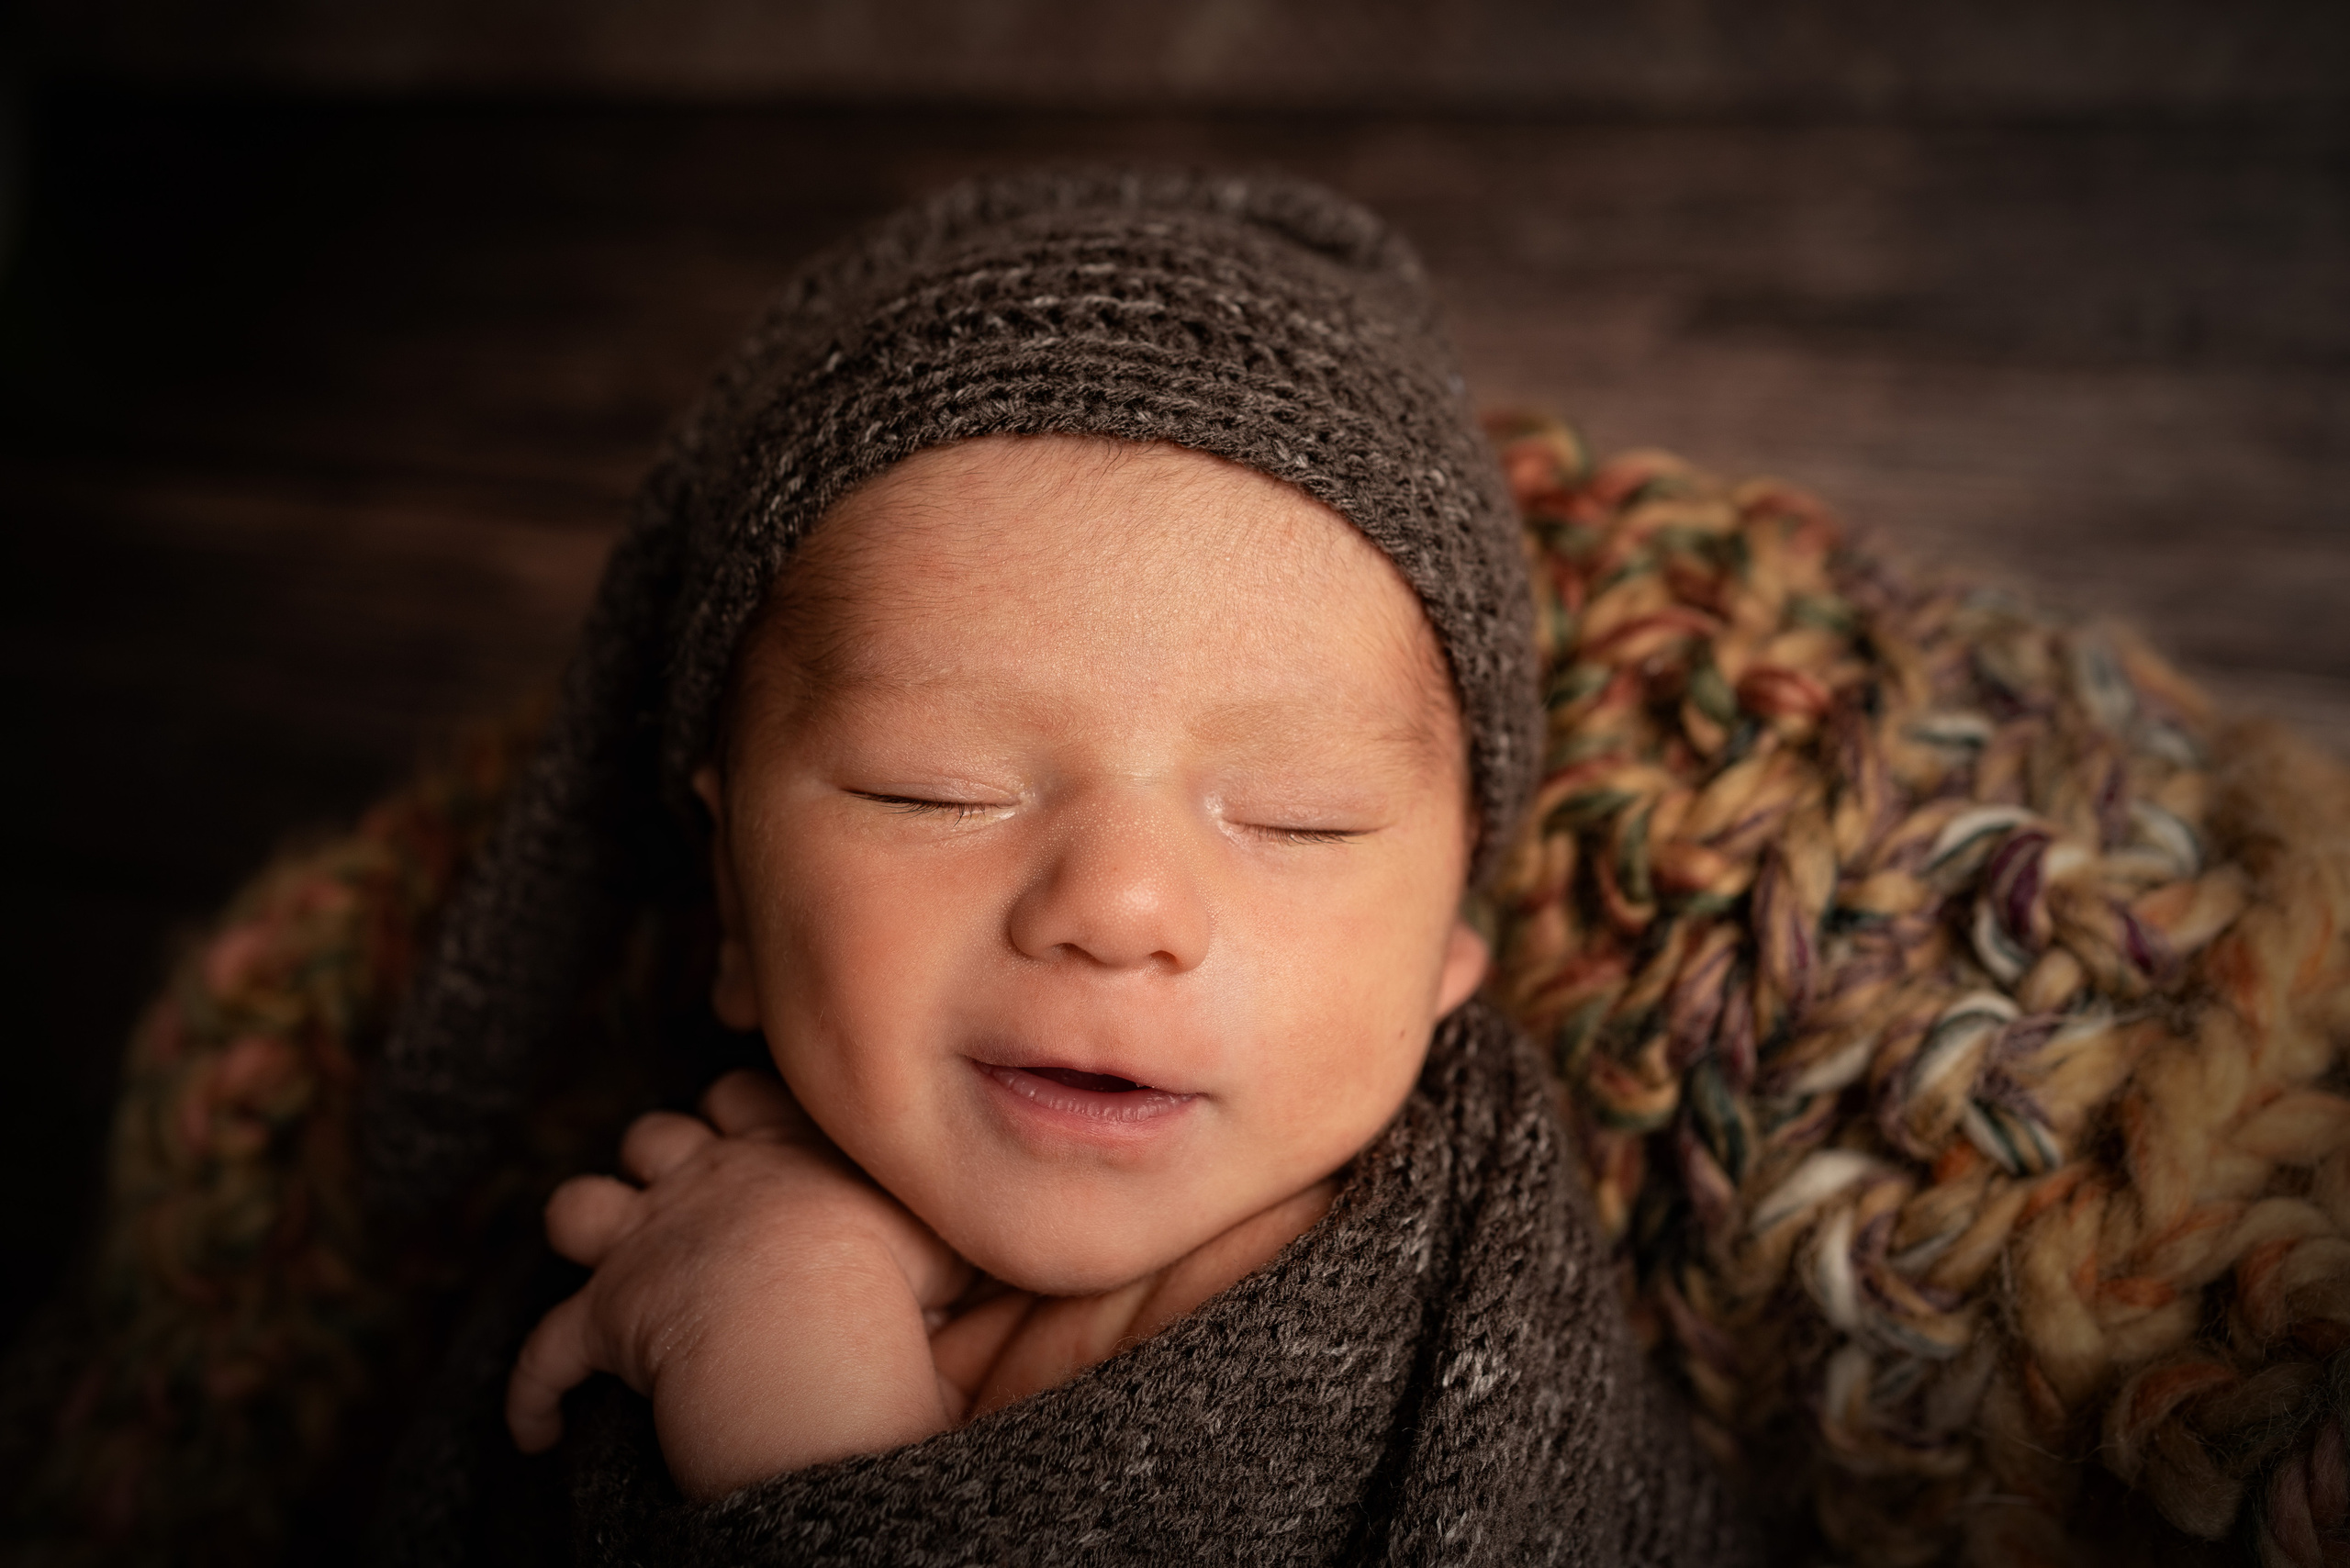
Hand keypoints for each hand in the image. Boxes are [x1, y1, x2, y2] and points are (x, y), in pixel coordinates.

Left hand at [505, 1069, 971, 1499]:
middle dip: (664, 1155)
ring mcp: (645, 1241)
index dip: (746, 1110)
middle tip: (687, 1191)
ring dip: (588, 1228)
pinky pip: (546, 1351)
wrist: (798, 1315)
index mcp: (781, 1151)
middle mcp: (703, 1180)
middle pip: (661, 1135)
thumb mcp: (949, 1229)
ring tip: (606, 1255)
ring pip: (581, 1207)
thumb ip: (971, 1211)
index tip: (757, 1126)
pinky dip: (532, 1389)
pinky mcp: (605, 1316)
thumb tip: (1036, 1209)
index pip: (749, 1097)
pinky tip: (534, 1424)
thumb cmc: (886, 1272)